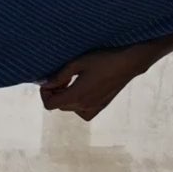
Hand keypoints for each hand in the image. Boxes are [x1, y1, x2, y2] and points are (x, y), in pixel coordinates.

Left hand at [38, 43, 161, 120]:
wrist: (127, 63)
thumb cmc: (102, 59)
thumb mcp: (77, 63)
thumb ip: (60, 76)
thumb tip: (47, 84)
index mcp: (76, 95)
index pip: (50, 105)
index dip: (45, 93)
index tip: (50, 81)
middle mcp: (84, 106)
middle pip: (59, 106)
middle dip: (56, 92)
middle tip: (62, 77)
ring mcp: (94, 108)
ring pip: (70, 109)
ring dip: (66, 98)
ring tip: (72, 82)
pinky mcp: (101, 106)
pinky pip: (83, 112)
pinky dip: (79, 105)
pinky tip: (83, 92)